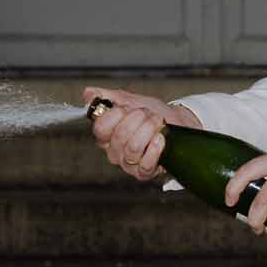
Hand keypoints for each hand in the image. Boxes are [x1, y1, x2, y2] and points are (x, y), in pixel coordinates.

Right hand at [83, 86, 200, 181]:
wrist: (178, 123)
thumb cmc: (153, 114)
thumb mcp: (131, 100)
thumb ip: (108, 97)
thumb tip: (88, 93)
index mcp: (106, 135)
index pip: (101, 127)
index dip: (117, 114)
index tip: (129, 107)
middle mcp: (114, 151)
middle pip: (120, 135)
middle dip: (139, 119)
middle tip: (149, 114)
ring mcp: (128, 163)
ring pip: (133, 148)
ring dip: (149, 130)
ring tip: (158, 123)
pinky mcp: (144, 172)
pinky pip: (145, 164)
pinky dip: (155, 149)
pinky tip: (161, 139)